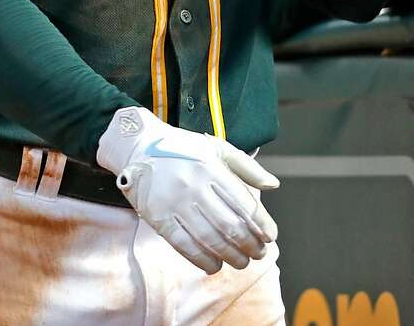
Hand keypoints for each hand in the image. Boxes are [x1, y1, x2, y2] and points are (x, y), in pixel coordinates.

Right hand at [96, 106, 278, 274]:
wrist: (140, 147)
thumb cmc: (184, 148)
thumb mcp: (218, 147)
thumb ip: (247, 167)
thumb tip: (274, 185)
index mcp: (212, 168)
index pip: (244, 203)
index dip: (261, 223)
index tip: (271, 236)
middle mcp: (195, 186)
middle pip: (229, 224)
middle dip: (249, 244)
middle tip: (259, 254)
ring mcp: (175, 203)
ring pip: (208, 238)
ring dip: (229, 255)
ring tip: (242, 262)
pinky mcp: (158, 217)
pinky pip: (183, 244)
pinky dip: (201, 259)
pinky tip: (214, 265)